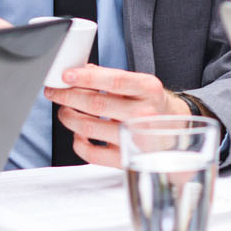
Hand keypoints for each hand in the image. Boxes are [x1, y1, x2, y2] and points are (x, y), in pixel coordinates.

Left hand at [43, 66, 186, 166]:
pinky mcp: (125, 159)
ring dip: (68, 117)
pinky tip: (78, 134)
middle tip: (54, 92)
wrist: (176, 131)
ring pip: (88, 128)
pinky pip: (91, 153)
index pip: (114, 81)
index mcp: (148, 89)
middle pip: (96, 105)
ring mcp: (135, 139)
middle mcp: (144, 114)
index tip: (66, 75)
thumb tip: (80, 71)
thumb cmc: (152, 105)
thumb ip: (112, 77)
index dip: (86, 77)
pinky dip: (78, 142)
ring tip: (64, 110)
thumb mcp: (140, 84)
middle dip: (68, 96)